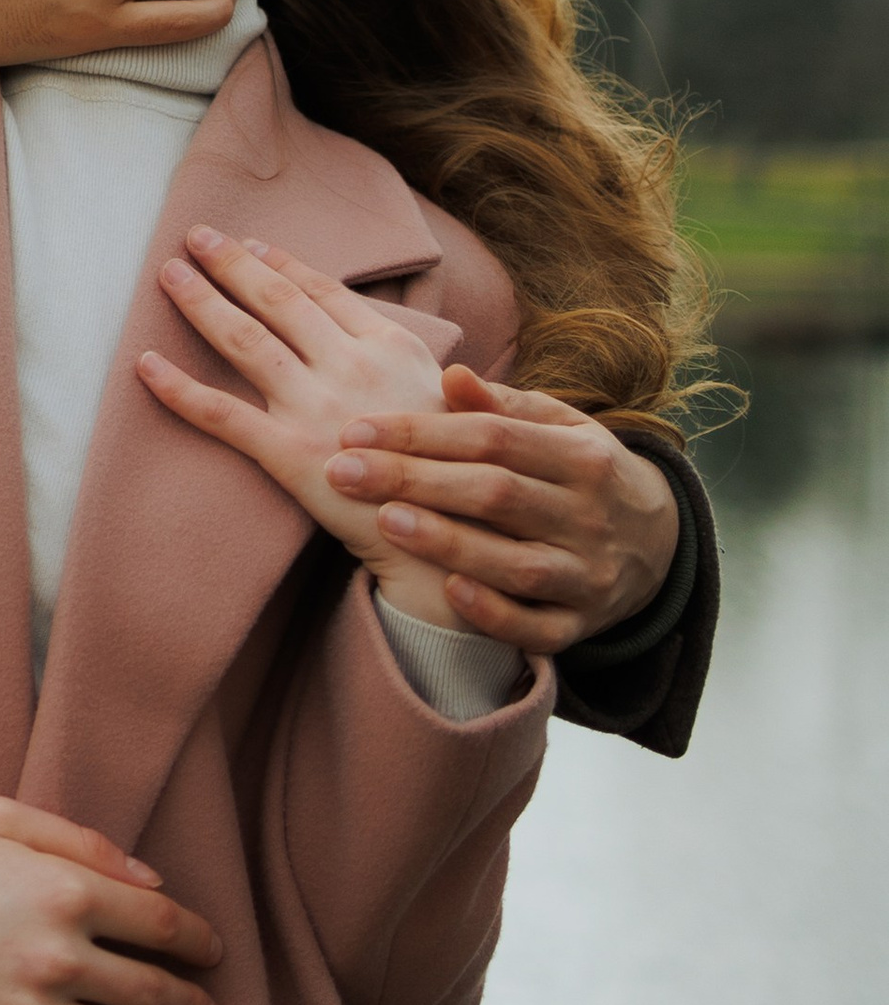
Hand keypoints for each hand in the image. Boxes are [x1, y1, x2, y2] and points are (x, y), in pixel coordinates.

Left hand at [136, 230, 467, 631]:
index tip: (250, 244)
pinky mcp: (290, 455)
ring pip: (246, 340)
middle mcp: (351, 367)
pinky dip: (178, 388)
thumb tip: (380, 333)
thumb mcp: (454, 399)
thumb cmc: (456, 474)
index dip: (281, 263)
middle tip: (195, 235)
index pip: (323, 291)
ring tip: (169, 273)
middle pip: (278, 301)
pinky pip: (222, 414)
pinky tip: (145, 365)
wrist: (452, 542)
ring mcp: (317, 409)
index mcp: (391, 348)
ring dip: (202, 301)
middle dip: (231, 265)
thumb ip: (407, 364)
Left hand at [322, 364, 680, 655]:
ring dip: (448, 543)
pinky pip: (539, 629)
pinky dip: (496, 613)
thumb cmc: (584, 470)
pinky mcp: (582, 625)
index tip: (356, 429)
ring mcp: (588, 575)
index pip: (493, 438)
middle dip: (415, 480)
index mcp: (582, 457)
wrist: (661, 543)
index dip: (422, 432)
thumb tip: (451, 375)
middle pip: (496, 494)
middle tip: (343, 470)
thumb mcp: (561, 427)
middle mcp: (589, 516)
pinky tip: (449, 591)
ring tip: (384, 520)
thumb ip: (505, 406)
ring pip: (517, 564)